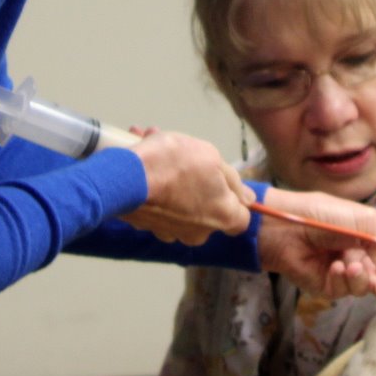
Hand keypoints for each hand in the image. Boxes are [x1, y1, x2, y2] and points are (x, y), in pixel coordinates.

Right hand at [119, 130, 253, 244]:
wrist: (126, 177)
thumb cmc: (175, 164)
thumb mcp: (211, 157)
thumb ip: (232, 179)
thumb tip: (249, 198)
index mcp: (222, 217)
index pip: (241, 217)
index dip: (233, 196)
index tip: (220, 179)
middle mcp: (197, 232)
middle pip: (205, 207)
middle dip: (195, 180)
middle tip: (183, 154)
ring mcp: (169, 231)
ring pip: (176, 199)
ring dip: (169, 175)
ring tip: (153, 142)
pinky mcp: (143, 224)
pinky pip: (153, 199)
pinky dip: (150, 181)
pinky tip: (140, 153)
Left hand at [254, 187, 375, 319]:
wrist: (282, 227)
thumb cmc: (319, 214)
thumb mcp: (362, 223)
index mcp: (375, 232)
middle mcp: (364, 253)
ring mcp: (348, 270)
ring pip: (370, 287)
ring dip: (364, 278)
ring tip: (351, 266)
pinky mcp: (331, 286)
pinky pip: (348, 290)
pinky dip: (344, 279)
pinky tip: (334, 266)